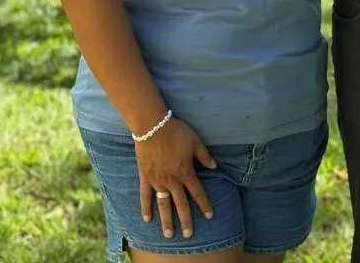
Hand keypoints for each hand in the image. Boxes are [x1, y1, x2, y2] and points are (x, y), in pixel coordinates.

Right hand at [136, 117, 216, 239]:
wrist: (152, 126)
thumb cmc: (176, 132)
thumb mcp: (195, 141)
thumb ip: (204, 155)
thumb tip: (214, 166)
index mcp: (185, 172)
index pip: (197, 191)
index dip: (204, 204)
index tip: (209, 215)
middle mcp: (172, 180)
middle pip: (180, 203)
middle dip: (186, 219)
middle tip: (188, 234)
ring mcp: (157, 180)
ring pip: (163, 204)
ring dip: (166, 220)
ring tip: (168, 234)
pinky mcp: (145, 177)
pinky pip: (145, 195)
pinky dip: (145, 207)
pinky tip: (146, 219)